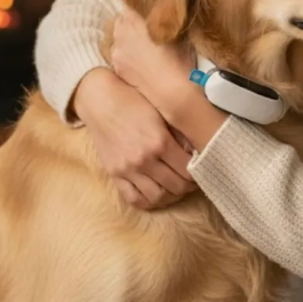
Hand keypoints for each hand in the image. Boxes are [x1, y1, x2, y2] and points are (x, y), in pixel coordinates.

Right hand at [73, 67, 196, 209]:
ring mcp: (127, 169)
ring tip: (177, 189)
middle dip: (189, 187)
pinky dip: (148, 201)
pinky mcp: (114, 174)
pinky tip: (157, 193)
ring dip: (171, 197)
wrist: (101, 100)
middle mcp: (144, 159)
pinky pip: (133, 199)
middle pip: (176, 187)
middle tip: (193, 181)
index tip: (201, 169)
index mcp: (160, 142)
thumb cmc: (135, 101)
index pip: (188, 170)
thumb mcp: (163, 112)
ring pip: (157, 197)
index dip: (198, 172)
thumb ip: (180, 134)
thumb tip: (199, 152)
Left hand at [111, 8, 193, 118]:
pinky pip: (120, 55)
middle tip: (150, 31)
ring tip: (147, 49)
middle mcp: (120, 31)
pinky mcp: (116, 67)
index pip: (132, 3)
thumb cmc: (180, 57)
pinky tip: (142, 63)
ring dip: (130, 40)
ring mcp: (116, 50)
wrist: (171, 90)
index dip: (142, 8)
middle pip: (123, 20)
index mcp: (134, 16)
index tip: (152, 13)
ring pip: (120, 39)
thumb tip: (162, 10)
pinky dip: (128, 56)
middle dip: (134, 23)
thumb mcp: (177, 30)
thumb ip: (164, 17)